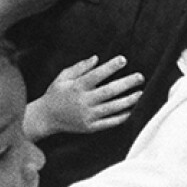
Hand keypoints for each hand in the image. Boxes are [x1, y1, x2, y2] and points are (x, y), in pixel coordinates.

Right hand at [28, 54, 144, 137]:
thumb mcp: (63, 77)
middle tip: (140, 77)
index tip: (123, 59)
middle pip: (109, 91)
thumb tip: (96, 58)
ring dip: (129, 100)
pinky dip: (122, 117)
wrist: (45, 118)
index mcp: (76, 87)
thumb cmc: (55, 94)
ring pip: (113, 107)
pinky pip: (110, 122)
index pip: (96, 75)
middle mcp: (83, 101)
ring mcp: (88, 116)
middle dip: (126, 83)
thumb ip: (80, 67)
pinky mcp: (90, 127)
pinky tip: (132, 110)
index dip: (110, 67)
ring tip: (140, 93)